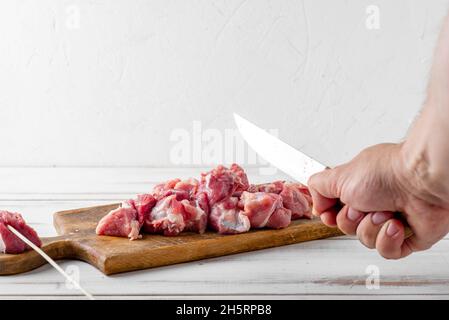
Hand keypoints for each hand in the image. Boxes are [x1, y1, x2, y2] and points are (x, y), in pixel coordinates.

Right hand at [308, 143, 448, 258]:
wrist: (422, 183)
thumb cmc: (387, 173)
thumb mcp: (338, 175)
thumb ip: (318, 187)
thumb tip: (316, 204)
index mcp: (357, 188)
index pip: (335, 209)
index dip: (330, 215)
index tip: (329, 213)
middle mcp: (373, 203)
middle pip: (346, 227)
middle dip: (352, 219)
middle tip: (362, 206)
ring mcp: (389, 221)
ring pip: (365, 240)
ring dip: (372, 227)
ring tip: (385, 212)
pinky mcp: (407, 237)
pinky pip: (387, 251)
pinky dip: (389, 238)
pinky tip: (396, 224)